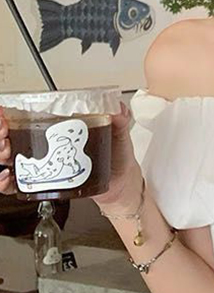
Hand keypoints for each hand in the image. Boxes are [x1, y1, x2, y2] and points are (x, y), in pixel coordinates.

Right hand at [0, 103, 140, 205]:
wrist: (122, 182)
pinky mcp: (45, 182)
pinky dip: (8, 182)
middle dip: (2, 135)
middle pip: (12, 137)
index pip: (27, 116)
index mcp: (59, 127)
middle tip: (4, 134)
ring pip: (11, 158)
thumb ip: (119, 118)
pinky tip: (8, 178)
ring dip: (3, 154)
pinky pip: (19, 184)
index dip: (9, 114)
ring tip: (7, 152)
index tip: (3, 113)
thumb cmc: (116, 155)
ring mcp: (44, 163)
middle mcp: (46, 144)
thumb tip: (117, 109)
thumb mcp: (118, 133)